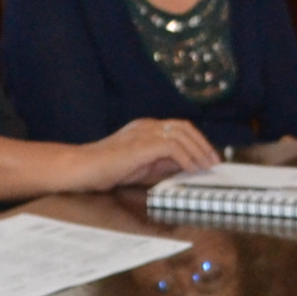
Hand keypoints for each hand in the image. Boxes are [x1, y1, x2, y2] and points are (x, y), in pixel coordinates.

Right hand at [75, 117, 219, 190]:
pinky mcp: (142, 144)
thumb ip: (163, 163)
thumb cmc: (107, 169)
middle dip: (202, 144)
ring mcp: (144, 132)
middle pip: (184, 127)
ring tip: (206, 166)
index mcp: (145, 128)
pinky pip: (172, 147)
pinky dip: (185, 158)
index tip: (207, 157)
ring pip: (181, 134)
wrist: (83, 168)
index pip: (178, 128)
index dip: (196, 141)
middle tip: (214, 161)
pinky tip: (191, 169)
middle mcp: (147, 126)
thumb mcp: (142, 166)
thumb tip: (186, 166)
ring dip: (198, 151)